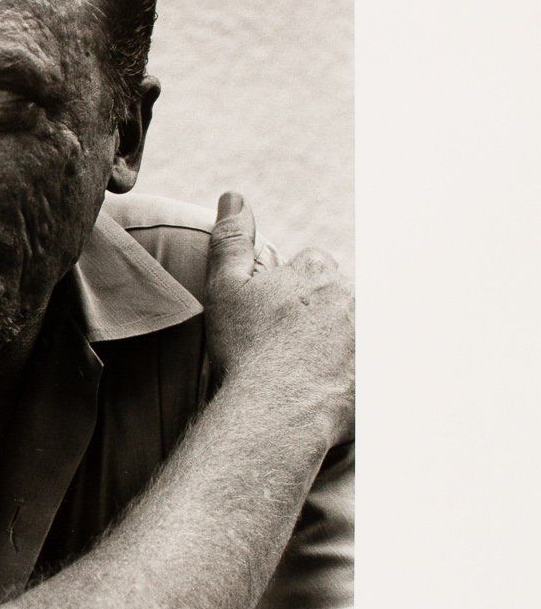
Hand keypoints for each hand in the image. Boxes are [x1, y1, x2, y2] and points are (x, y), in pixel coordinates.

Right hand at [204, 192, 353, 439]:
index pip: (313, 264)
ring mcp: (371, 338)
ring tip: (314, 369)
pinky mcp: (382, 375)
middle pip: (340, 296)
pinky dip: (358, 374)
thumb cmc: (246, 349)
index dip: (293, 287)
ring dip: (343, 342)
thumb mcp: (227, 288)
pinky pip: (373, 368)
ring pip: (357, 329)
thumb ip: (232, 240)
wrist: (273, 412)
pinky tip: (336, 389)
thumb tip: (234, 196)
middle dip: (322, 314)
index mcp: (318, 273)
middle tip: (292, 345)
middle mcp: (353, 299)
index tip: (277, 314)